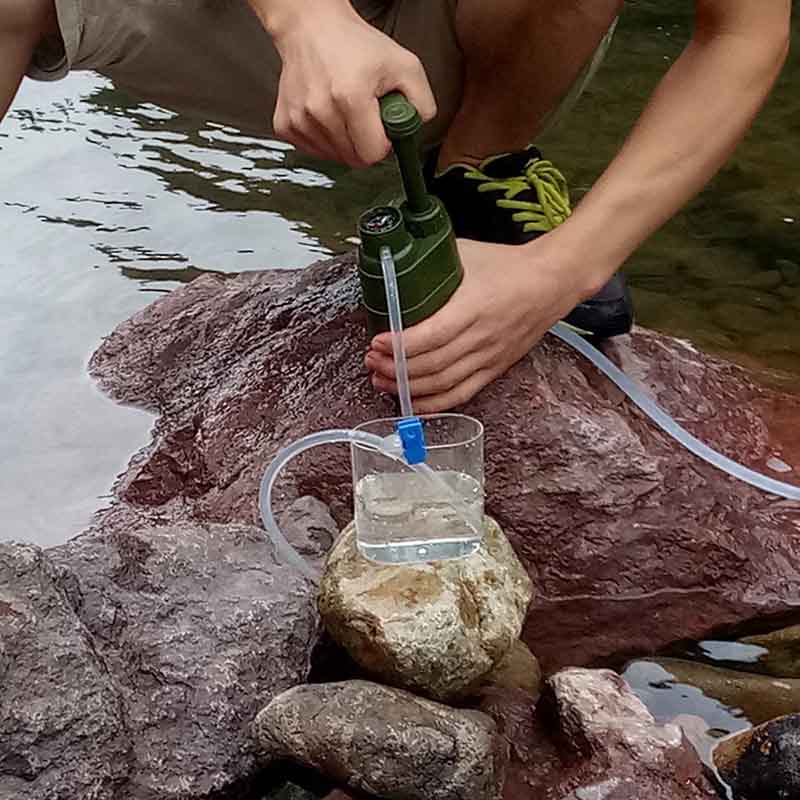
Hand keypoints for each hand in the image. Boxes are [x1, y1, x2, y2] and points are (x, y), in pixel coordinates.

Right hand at [253, 0, 436, 166]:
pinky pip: (315, 151)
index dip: (383, 144)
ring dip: (345, 141)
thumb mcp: (404, 64)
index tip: (381, 127)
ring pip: (335, 157)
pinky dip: (325, 139)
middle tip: (365, 115)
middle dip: (365, 143)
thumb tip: (417, 128)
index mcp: (351, 97)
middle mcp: (321, 111)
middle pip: (354, 159)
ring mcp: (300, 120)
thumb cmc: (353, 43)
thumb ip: (422, 101)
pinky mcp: (286, 125)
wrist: (310, 28)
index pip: (373, 154)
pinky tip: (328, 115)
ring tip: (345, 110)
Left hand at [365, 236, 597, 412]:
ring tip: (382, 380)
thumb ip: (432, 262)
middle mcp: (481, 337)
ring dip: (408, 388)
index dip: (400, 345)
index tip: (377, 341)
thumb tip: (396, 262)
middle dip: (395, 368)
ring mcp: (489, 357)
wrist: (552, 281)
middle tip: (371, 362)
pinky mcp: (495, 369)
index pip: (431, 335)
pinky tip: (411, 402)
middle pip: (431, 365)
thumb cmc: (509, 265)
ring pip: (443, 384)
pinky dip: (434, 404)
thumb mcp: (467, 254)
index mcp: (473, 307)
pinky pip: (461, 394)